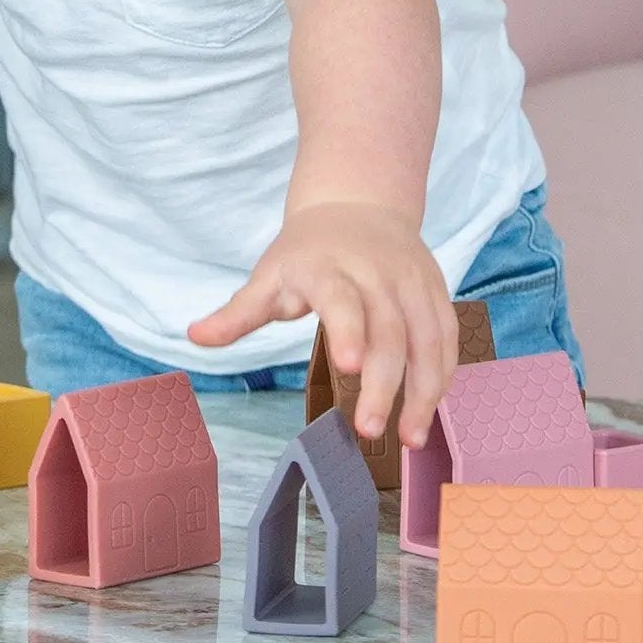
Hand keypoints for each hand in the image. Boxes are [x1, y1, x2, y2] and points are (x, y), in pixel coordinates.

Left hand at [188, 201, 457, 448]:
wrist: (358, 203)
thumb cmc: (308, 251)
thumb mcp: (270, 274)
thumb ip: (238, 312)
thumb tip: (194, 337)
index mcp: (330, 269)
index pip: (343, 299)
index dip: (348, 330)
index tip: (347, 369)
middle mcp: (377, 274)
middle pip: (390, 329)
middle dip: (385, 382)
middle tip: (370, 430)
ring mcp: (411, 281)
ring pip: (429, 336)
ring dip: (424, 389)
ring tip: (410, 438)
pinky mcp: (435, 290)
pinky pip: (447, 335)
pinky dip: (443, 374)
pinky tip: (430, 409)